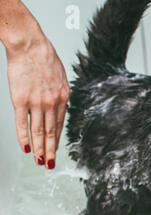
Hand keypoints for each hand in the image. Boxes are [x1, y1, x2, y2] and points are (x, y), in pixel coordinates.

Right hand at [1, 2, 68, 169]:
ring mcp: (36, 103)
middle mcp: (52, 103)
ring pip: (38, 132)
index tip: (55, 152)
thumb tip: (59, 109)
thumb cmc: (45, 59)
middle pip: (51, 133)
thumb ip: (60, 96)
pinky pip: (22, 123)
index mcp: (63, 99)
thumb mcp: (61, 79)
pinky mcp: (20, 100)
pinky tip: (26, 148)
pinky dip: (24, 137)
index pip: (59, 126)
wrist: (30, 46)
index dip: (57, 141)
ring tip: (39, 161)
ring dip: (39, 149)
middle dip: (50, 151)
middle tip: (49, 165)